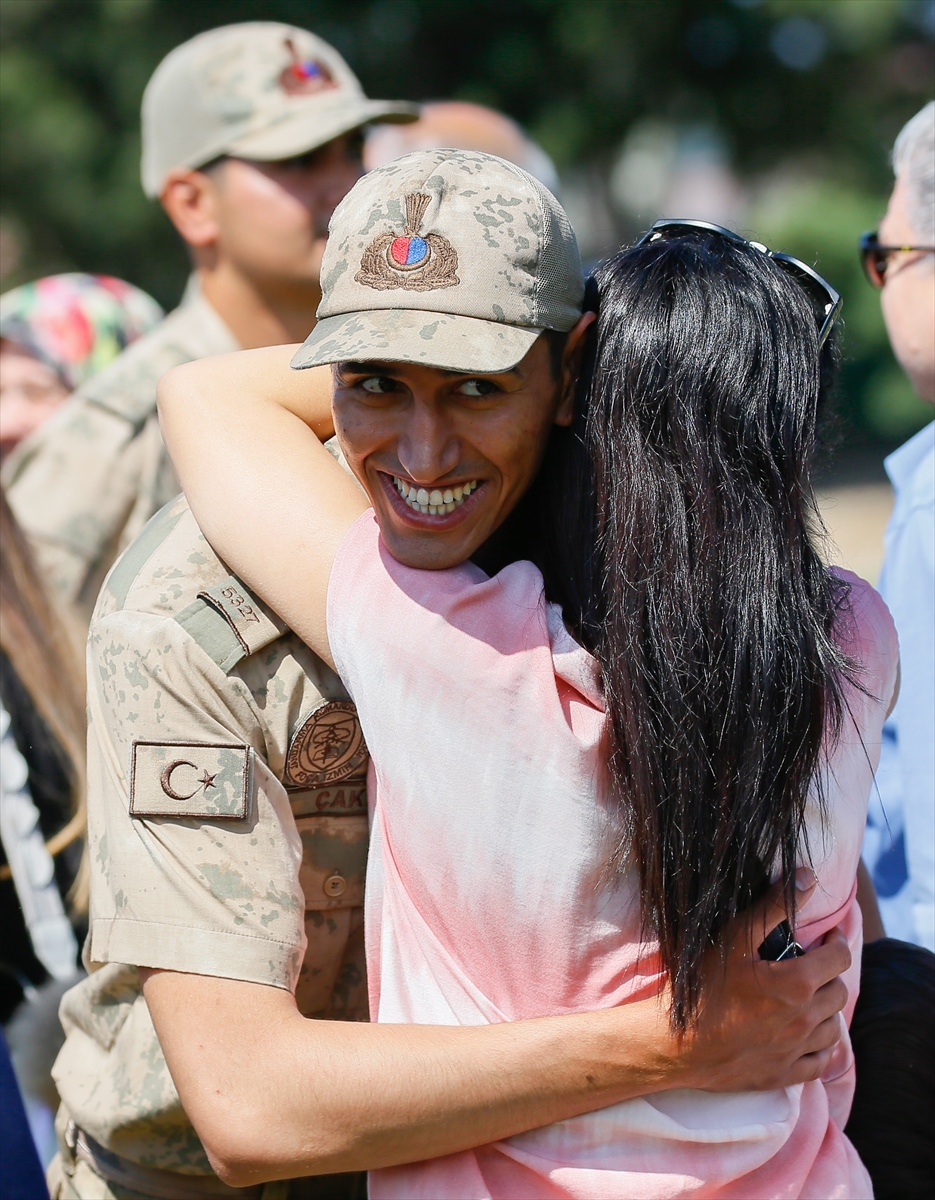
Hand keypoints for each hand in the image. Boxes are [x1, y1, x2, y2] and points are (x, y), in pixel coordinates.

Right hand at [667, 879, 849, 1092]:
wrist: (675, 1042)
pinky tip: (808, 1037)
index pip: (839, 958)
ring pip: (833, 1029)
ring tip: (810, 998)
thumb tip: (807, 878)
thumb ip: (773, 906)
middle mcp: (804, 1019)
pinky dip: (821, 1047)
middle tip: (813, 963)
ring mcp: (795, 1051)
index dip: (838, 941)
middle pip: (839, 992)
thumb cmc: (702, 986)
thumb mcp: (734, 937)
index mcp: (796, 984)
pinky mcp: (782, 1075)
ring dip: (827, 1009)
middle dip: (831, 974)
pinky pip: (820, 1063)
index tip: (829, 935)